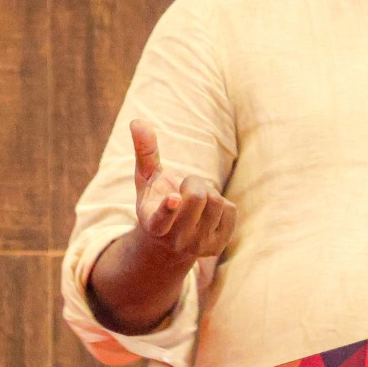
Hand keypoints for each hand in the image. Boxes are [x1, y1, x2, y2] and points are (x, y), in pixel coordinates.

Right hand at [130, 119, 235, 258]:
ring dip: (209, 193)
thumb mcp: (147, 178)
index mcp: (154, 224)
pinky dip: (222, 205)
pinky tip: (208, 213)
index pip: (162, 217)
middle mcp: (175, 239)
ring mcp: (197, 245)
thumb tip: (137, 121)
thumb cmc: (156, 200)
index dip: (169, 207)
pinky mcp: (218, 245)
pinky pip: (230, 210)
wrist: (169, 240)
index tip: (174, 198)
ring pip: (216, 202)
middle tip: (186, 187)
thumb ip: (144, 152)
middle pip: (198, 196)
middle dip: (195, 182)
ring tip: (196, 202)